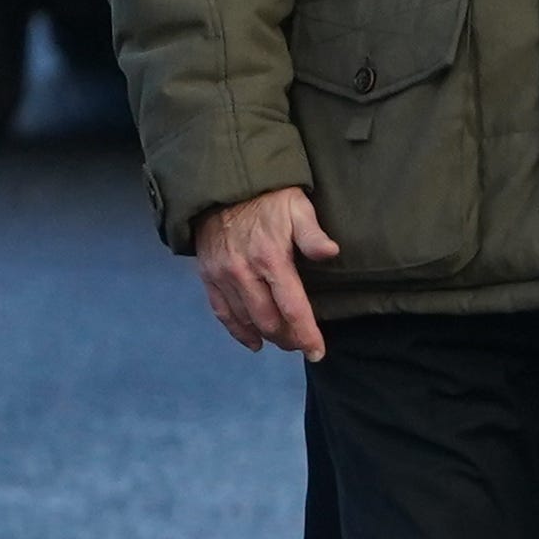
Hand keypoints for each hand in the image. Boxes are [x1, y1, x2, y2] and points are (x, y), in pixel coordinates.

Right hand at [194, 187, 334, 359]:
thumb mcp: (298, 207)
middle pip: (268, 321)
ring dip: (266, 336)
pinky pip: (221, 312)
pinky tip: (253, 342)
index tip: (318, 353)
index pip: (292, 308)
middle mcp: (244, 273)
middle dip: (289, 338)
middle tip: (303, 344)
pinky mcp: (208, 276)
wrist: (223, 185)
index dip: (306, 334)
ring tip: (284, 342)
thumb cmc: (269, 197)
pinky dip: (237, 331)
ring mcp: (223, 276)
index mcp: (271, 259)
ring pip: (246, 320)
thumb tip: (331, 253)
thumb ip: (313, 234)